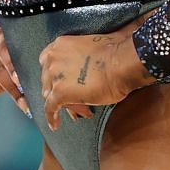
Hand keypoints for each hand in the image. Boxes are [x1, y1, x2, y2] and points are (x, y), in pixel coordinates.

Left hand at [37, 26, 155, 130]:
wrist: (122, 62)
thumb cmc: (115, 51)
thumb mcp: (91, 45)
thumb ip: (81, 53)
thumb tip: (91, 60)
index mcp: (60, 45)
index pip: (48, 62)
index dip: (55, 73)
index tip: (62, 80)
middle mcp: (53, 58)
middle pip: (48, 79)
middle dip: (58, 88)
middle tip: (73, 97)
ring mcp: (54, 76)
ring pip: (49, 94)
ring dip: (60, 103)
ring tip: (74, 112)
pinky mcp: (59, 93)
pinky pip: (50, 108)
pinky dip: (52, 117)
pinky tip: (55, 125)